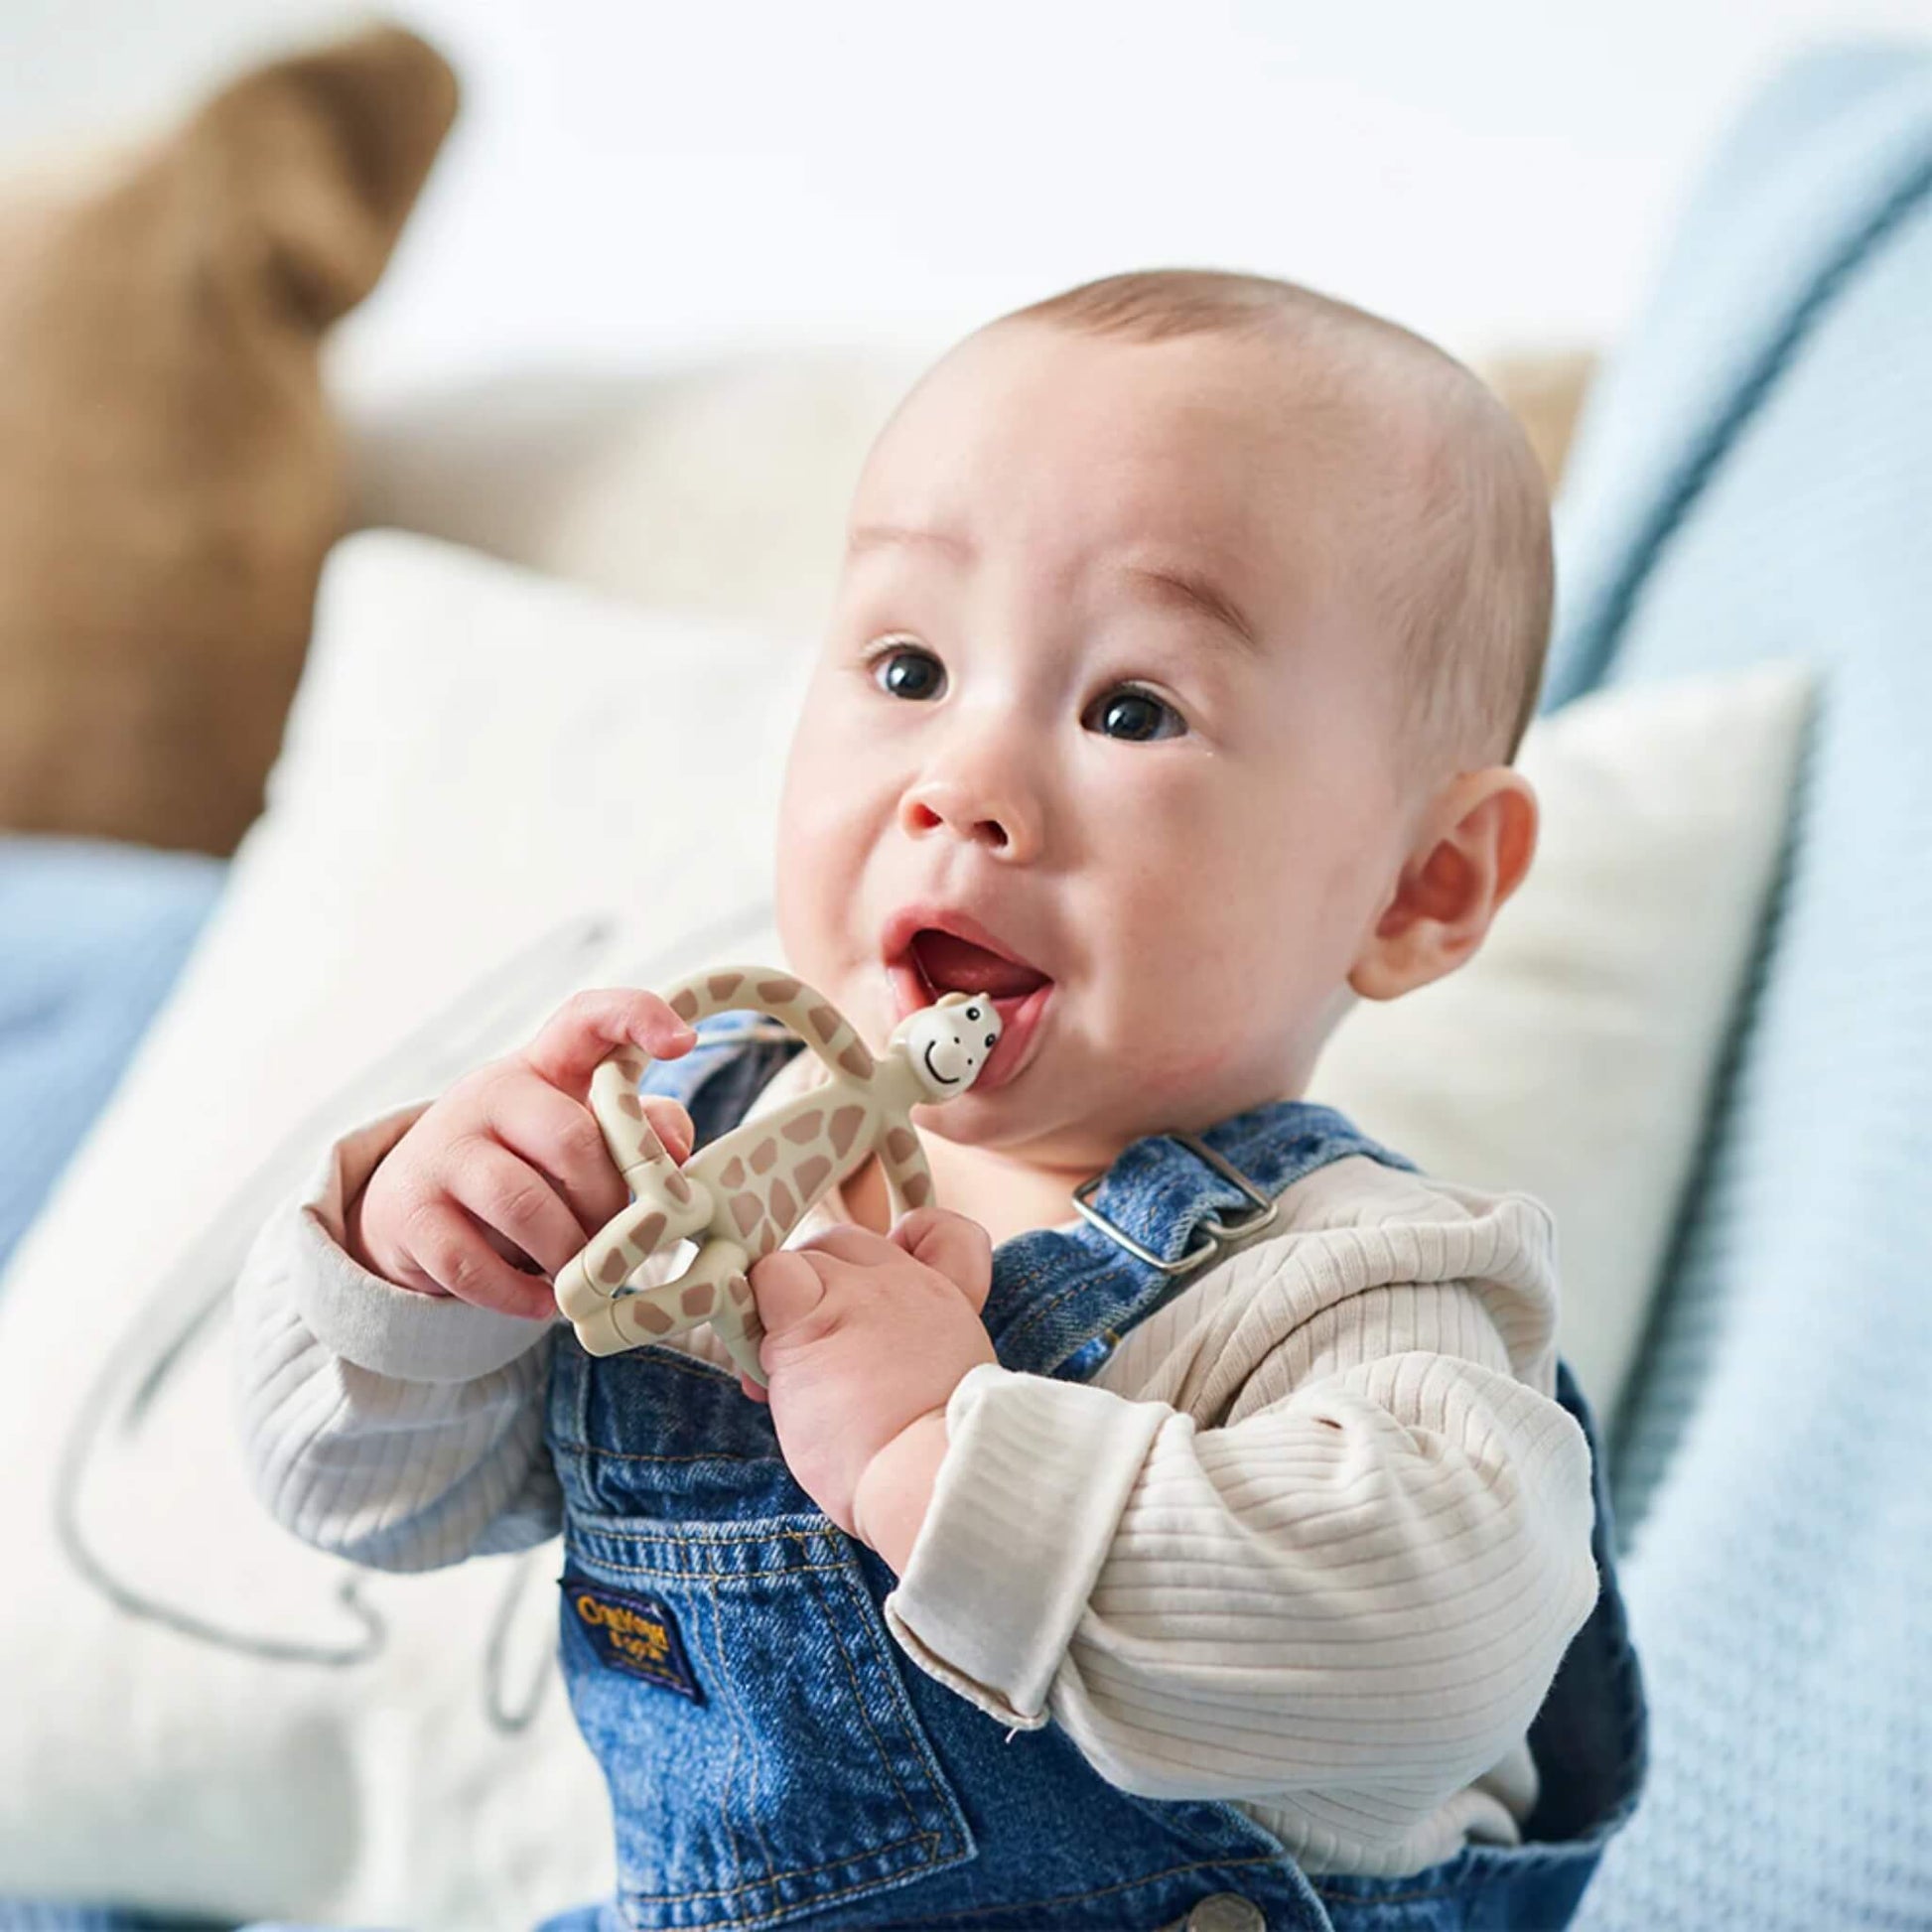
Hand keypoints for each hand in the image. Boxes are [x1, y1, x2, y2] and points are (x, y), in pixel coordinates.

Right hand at [348, 988, 698, 1316]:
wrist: (413, 1208)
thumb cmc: (526, 1166)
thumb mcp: (580, 1136)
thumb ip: (640, 1131)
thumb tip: (674, 1148)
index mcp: (544, 1067)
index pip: (587, 1017)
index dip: (638, 1017)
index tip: (683, 1043)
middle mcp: (489, 1094)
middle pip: (570, 1137)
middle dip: (609, 1201)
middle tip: (622, 1238)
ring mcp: (443, 1150)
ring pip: (522, 1204)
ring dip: (568, 1253)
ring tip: (584, 1274)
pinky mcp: (410, 1213)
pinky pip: (473, 1264)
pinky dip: (520, 1294)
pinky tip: (544, 1302)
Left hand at [747, 1207, 995, 1537]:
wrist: (931, 1482)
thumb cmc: (929, 1461)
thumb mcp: (943, 1388)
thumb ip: (908, 1349)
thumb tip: (852, 1351)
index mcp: (945, 1301)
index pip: (927, 1229)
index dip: (896, 1245)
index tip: (870, 1294)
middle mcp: (905, 1283)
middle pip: (841, 1243)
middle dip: (814, 1286)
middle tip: (807, 1357)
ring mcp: (858, 1294)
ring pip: (800, 1259)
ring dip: (781, 1310)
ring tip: (784, 1380)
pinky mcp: (809, 1320)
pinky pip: (769, 1279)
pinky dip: (753, 1316)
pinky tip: (764, 1376)